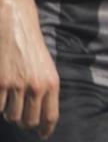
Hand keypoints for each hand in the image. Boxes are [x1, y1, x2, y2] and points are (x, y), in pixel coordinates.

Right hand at [0, 0, 58, 137]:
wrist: (17, 26)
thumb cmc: (33, 48)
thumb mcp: (47, 68)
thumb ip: (46, 91)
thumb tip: (41, 117)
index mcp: (52, 83)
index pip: (51, 116)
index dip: (45, 129)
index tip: (42, 135)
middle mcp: (36, 87)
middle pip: (29, 121)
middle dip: (25, 124)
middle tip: (23, 119)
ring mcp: (17, 86)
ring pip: (12, 116)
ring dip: (11, 113)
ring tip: (12, 102)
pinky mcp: (1, 83)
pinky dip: (0, 105)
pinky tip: (3, 96)